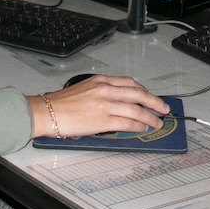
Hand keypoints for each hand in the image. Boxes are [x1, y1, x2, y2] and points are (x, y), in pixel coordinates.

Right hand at [28, 74, 169, 138]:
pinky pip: (128, 122)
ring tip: (157, 122)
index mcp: (100, 80)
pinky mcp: (103, 120)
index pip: (129, 83)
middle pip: (138, 94)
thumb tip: (116, 104)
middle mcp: (105, 89)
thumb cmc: (60, 103)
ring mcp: (105, 104)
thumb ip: (101, 93)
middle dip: (154, 101)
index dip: (144, 91)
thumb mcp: (83, 89)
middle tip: (163, 108)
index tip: (150, 96)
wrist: (46, 111)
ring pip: (136, 109)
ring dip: (150, 116)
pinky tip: (143, 128)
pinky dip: (139, 125)